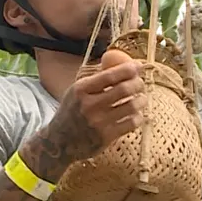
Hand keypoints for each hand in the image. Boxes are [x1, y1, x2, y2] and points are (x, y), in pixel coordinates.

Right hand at [43, 49, 147, 164]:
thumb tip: (119, 59)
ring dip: (142, 100)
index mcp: (81, 89)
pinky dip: (138, 117)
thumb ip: (96, 75)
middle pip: (124, 89)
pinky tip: (136, 114)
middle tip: (141, 83)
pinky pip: (131, 123)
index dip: (129, 69)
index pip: (110, 75)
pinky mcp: (106, 137)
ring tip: (142, 98)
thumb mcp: (77, 90)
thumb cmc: (72, 110)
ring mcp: (98, 122)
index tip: (138, 66)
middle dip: (138, 83)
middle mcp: (89, 105)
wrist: (59, 142)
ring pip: (131, 106)